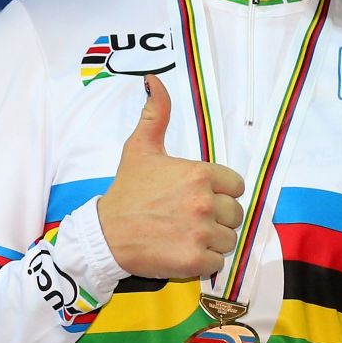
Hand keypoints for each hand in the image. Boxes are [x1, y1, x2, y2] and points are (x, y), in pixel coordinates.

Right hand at [95, 74, 245, 279]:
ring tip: (185, 235)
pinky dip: (203, 261)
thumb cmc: (126, 192)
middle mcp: (204, 202)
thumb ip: (155, 114)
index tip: (197, 198)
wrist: (106, 235)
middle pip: (235, 214)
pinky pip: (218, 262)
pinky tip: (182, 250)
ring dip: (212, 240)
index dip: (219, 192)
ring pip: (229, 239)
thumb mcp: (140, 148)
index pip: (236, 186)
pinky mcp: (195, 260)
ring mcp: (201, 232)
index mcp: (199, 174)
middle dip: (217, 218)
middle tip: (188, 219)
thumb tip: (155, 80)